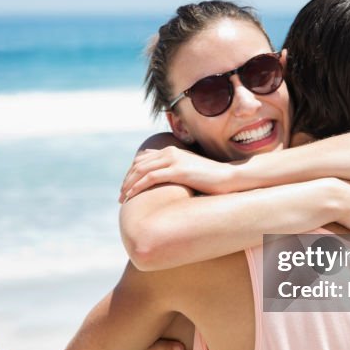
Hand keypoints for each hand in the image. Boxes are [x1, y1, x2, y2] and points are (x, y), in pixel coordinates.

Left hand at [120, 146, 234, 201]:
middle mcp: (170, 152)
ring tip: (123, 198)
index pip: (144, 159)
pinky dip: (137, 186)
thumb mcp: (190, 173)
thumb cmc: (212, 180)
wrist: (229, 178)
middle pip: (139, 164)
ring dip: (129, 184)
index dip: (132, 173)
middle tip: (121, 195)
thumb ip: (177, 173)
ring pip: (141, 170)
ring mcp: (174, 160)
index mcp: (172, 151)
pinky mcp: (178, 170)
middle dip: (127, 180)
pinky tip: (131, 196)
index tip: (126, 187)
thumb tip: (166, 186)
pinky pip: (150, 177)